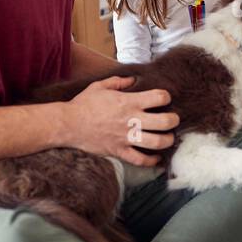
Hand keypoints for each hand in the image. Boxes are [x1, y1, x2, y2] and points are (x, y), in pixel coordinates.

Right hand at [62, 76, 179, 165]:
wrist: (68, 124)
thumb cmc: (83, 104)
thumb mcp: (100, 86)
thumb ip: (119, 81)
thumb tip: (133, 80)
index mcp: (128, 102)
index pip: (159, 97)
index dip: (166, 96)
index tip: (164, 98)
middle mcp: (131, 120)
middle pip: (165, 121)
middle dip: (174, 120)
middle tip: (173, 119)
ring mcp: (126, 137)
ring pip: (157, 142)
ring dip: (167, 140)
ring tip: (168, 138)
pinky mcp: (119, 151)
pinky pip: (140, 160)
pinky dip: (151, 161)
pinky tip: (156, 158)